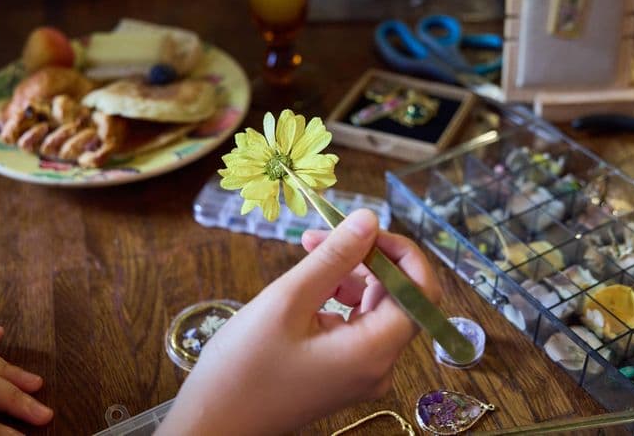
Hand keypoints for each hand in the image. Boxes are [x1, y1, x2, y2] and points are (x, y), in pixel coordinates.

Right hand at [158, 209, 441, 435]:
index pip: (420, 292)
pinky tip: (309, 285)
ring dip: (349, 274)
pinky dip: (338, 297)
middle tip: (320, 235)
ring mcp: (362, 371)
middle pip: (398, 296)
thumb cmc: (243, 367)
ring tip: (308, 255)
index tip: (363, 228)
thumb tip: (369, 218)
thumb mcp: (288, 301)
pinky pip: (356, 324)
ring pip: (375, 306)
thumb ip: (334, 257)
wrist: (213, 423)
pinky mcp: (344, 371)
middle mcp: (379, 365)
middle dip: (365, 257)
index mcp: (374, 351)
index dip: (400, 253)